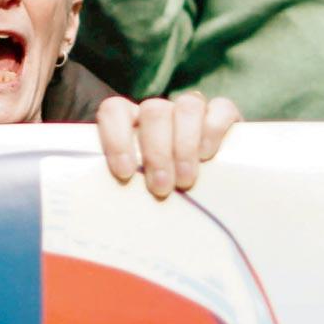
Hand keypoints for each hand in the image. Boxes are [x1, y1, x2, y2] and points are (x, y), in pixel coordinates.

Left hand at [97, 92, 240, 196]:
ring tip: (186, 180)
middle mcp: (161, 112)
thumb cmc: (161, 193)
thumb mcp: (137, 190)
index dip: (116, 138)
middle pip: (154, 111)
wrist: (207, 197)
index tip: (125, 173)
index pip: (115, 110)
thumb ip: (125, 188)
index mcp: (131, 123)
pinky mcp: (224, 115)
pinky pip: (221, 107)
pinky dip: (213, 130)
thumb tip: (99, 216)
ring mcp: (192, 110)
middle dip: (157, 152)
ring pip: (187, 106)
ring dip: (185, 145)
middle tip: (161, 187)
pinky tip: (207, 155)